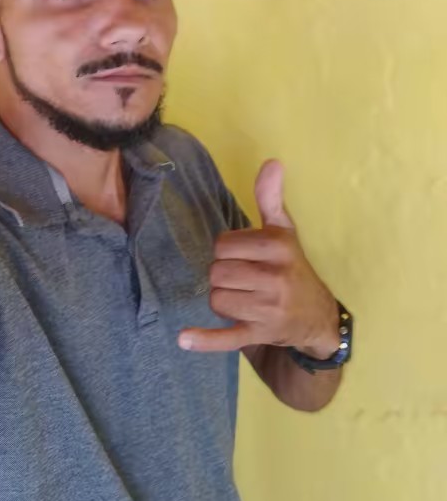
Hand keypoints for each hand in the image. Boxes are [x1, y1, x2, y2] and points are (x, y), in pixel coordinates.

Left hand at [178, 159, 339, 357]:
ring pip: (217, 300)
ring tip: (243, 298)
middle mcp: (275, 278)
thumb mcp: (283, 230)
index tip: (244, 257)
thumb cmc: (292, 266)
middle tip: (243, 280)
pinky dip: (205, 339)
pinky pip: (226, 337)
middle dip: (223, 276)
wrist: (316, 315)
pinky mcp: (260, 334)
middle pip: (217, 273)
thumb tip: (272, 161)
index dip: (227, 251)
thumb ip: (270, 198)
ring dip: (223, 300)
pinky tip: (184, 338)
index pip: (222, 245)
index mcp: (277, 247)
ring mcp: (268, 309)